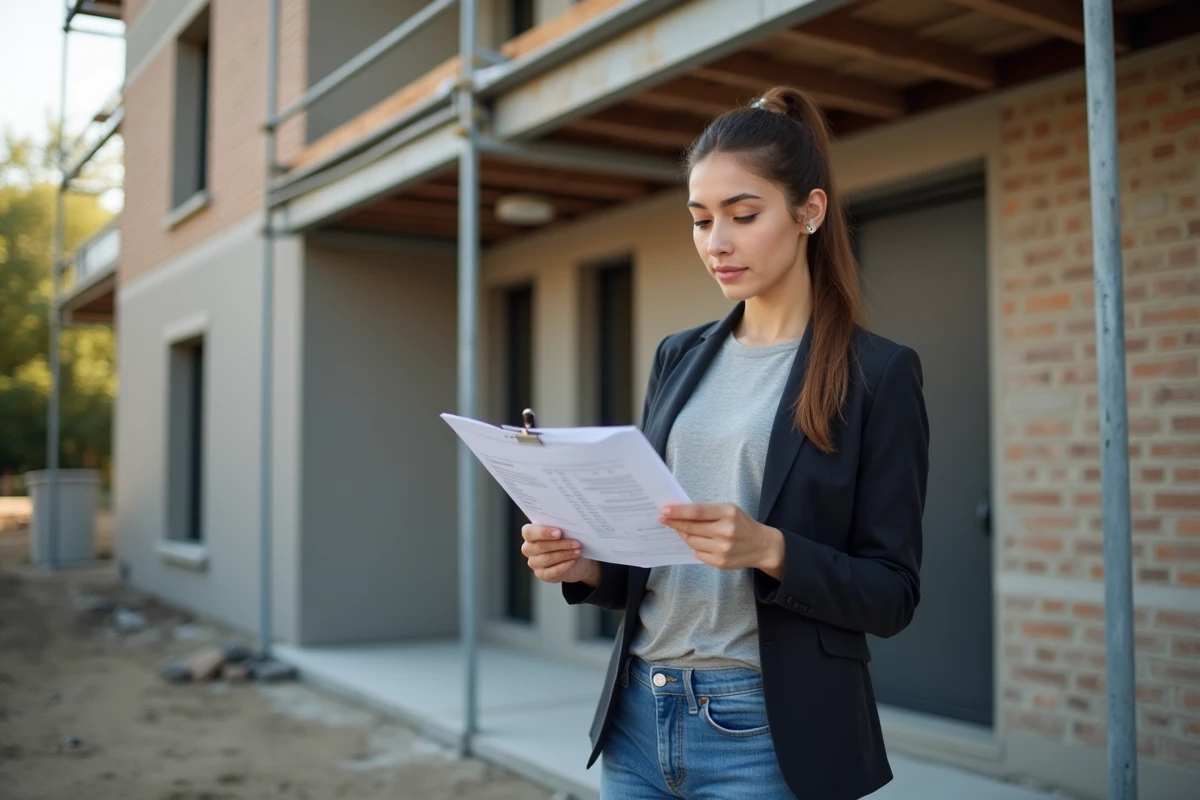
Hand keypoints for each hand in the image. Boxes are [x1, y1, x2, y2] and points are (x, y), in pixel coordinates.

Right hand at [521, 524, 599, 585]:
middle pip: (540, 546)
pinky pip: (551, 572)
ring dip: (564, 554)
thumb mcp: (563, 532)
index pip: (528, 532)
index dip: (542, 532)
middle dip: (560, 544)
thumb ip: (561, 528)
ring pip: (546, 559)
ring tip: (577, 551)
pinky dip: (564, 566)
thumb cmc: (566, 541)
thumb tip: (568, 526)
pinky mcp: (542, 575)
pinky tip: (573, 561)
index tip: (559, 532)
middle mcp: (528, 549)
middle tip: (575, 542)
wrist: (574, 559)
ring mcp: (534, 563)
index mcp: (530, 535)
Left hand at [659, 503, 784, 576]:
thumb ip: (707, 511)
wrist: (762, 546)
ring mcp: (722, 549)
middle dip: (674, 523)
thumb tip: (679, 513)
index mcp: (728, 513)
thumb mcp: (729, 510)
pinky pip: (698, 553)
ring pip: (692, 542)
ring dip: (684, 535)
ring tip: (683, 530)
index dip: (678, 512)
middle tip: (663, 519)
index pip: (697, 512)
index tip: (664, 510)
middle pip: (691, 528)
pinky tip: (701, 542)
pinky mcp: (720, 563)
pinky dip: (696, 547)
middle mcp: (725, 531)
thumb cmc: (742, 524)